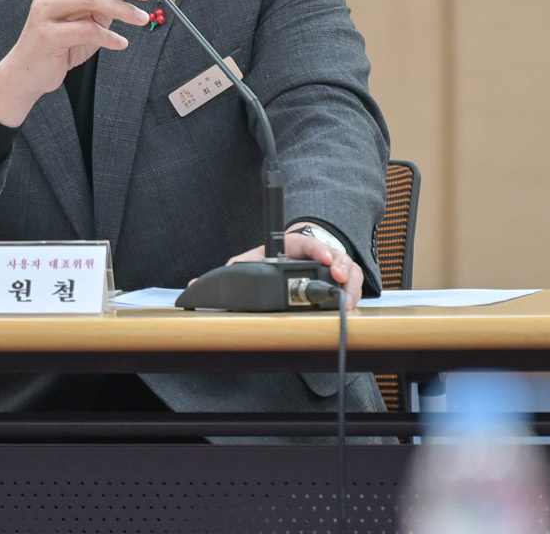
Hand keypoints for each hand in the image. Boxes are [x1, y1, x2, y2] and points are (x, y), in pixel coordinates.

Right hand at [0, 0, 150, 126]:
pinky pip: (85, 30)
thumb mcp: (87, 16)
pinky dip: (109, 36)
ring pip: (90, 0)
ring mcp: (45, 10)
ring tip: (141, 19)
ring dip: (122, 9)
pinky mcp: (47, 33)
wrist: (29, 71)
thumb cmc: (59, 42)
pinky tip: (121, 42)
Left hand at [200, 230, 364, 308]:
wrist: (294, 259)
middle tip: (341, 278)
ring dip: (351, 284)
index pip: (308, 242)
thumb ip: (232, 271)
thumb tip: (194, 284)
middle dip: (341, 266)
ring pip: (349, 271)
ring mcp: (333, 266)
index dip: (317, 249)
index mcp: (295, 245)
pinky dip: (355, 294)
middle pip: (336, 256)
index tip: (324, 258)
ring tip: (348, 300)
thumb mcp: (254, 261)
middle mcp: (318, 253)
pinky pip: (354, 284)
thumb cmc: (275, 260)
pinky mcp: (342, 281)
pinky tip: (351, 307)